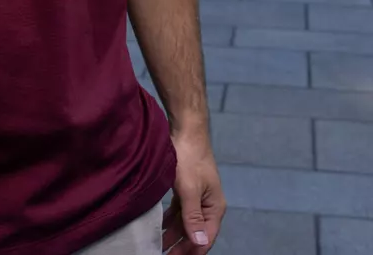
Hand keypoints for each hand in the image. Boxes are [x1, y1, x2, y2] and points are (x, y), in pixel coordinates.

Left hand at [160, 128, 223, 253]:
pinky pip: (180, 212)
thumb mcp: (189, 190)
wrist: (186, 130)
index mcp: (214, 207)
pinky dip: (171, 221)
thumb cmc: (189, 159)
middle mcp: (208, 205)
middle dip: (181, 247)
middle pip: (196, 233)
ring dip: (174, 235)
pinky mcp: (187, 190)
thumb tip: (200, 243)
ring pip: (186, 223)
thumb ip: (193, 217)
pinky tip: (160, 228)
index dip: (191, 252)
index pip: (205, 238)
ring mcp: (198, 197)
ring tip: (158, 246)